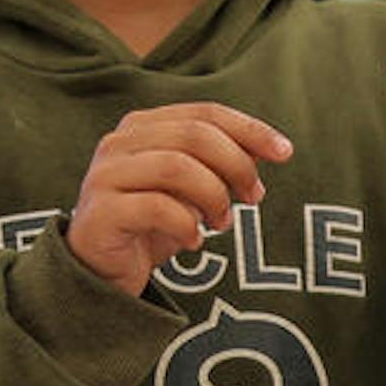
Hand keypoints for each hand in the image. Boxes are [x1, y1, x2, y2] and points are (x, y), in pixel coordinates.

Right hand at [66, 104, 293, 295]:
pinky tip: (194, 241)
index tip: (285, 153)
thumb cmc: (150, 225)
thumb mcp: (192, 190)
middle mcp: (118, 142)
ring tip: (222, 223)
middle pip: (194, 135)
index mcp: (142, 126)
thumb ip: (220, 165)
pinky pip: (157, 207)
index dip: (249, 129)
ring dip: (213, 196)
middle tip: (254, 198)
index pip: (204, 112)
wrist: (100, 272)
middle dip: (236, 165)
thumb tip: (266, 149)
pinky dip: (187, 224)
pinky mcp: (100, 213)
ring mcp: (105, 176)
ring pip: (177, 166)